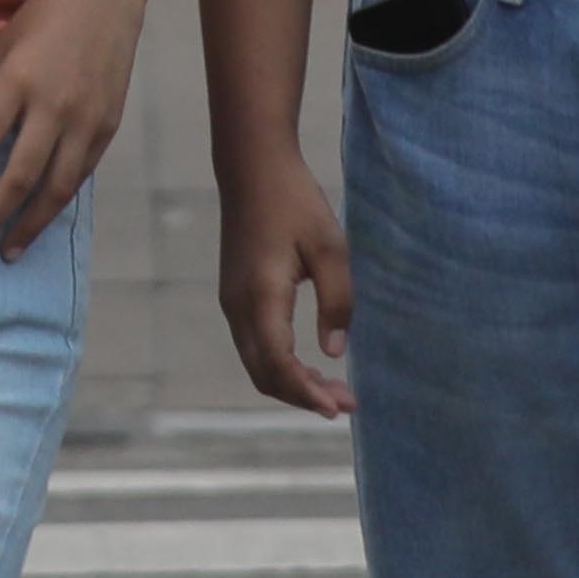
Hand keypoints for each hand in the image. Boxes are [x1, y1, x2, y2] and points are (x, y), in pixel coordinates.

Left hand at [0, 0, 148, 254]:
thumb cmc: (44, 16)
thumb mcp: (4, 48)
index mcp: (18, 82)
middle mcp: (54, 106)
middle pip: (18, 178)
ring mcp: (86, 119)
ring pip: (57, 188)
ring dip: (30, 225)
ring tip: (9, 251)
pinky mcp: (108, 125)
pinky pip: (81, 173)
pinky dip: (59, 198)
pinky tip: (42, 215)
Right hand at [215, 157, 356, 420]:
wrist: (252, 169)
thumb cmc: (295, 202)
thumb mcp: (330, 248)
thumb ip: (336, 301)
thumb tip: (334, 353)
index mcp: (260, 298)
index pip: (279, 365)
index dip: (307, 393)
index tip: (338, 408)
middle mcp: (238, 308)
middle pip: (264, 375)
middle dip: (304, 396)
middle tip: (347, 403)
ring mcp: (232, 304)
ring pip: (258, 364)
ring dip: (293, 383)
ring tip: (335, 390)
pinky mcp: (235, 297)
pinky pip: (255, 347)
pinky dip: (281, 366)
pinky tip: (310, 366)